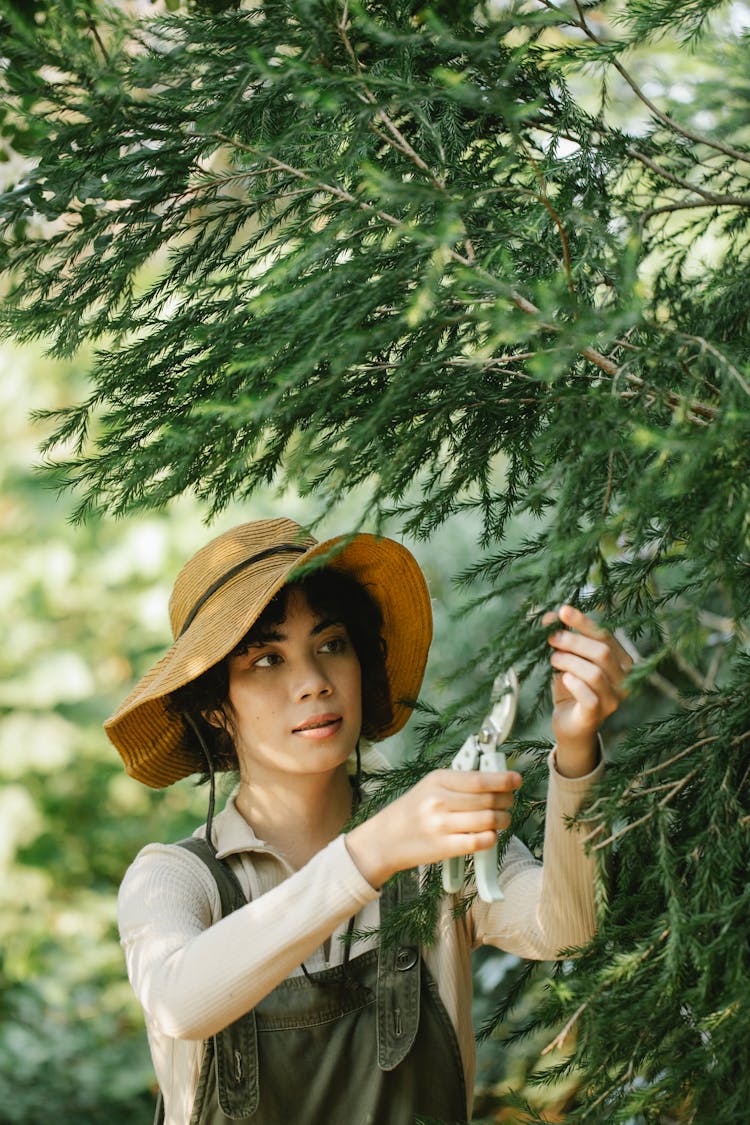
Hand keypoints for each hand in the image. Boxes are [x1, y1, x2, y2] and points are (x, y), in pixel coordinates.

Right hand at [345, 767, 520, 888]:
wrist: (384, 839)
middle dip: (506, 801)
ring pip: (488, 820)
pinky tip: (491, 834)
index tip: (516, 780)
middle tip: (509, 802)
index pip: (479, 779)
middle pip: (488, 800)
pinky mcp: (443, 847)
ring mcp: (441, 825)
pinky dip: (491, 838)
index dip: (503, 780)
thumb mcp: (430, 787)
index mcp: (437, 780)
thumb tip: (496, 779)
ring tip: (503, 819)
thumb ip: (460, 782)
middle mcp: (439, 800)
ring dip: (503, 820)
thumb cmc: (412, 811)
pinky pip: (479, 841)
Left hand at [543, 604, 631, 776]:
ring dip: (569, 661)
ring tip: (553, 659)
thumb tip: (550, 617)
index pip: (606, 636)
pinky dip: (576, 684)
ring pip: (595, 673)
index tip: (562, 611)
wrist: (571, 725)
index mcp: (622, 661)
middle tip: (552, 639)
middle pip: (602, 652)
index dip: (583, 623)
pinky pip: (590, 697)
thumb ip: (564, 638)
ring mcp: (614, 699)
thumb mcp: (568, 659)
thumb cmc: (572, 687)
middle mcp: (624, 679)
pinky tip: (564, 678)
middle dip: (573, 641)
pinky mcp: (598, 715)